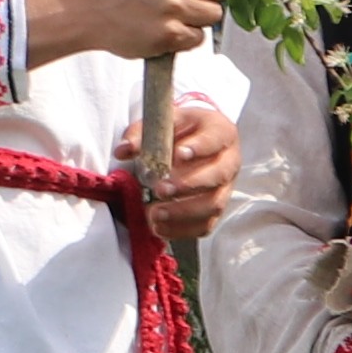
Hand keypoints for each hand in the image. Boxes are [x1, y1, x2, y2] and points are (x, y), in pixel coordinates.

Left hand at [121, 99, 238, 246]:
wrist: (197, 141)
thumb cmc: (181, 131)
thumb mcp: (165, 122)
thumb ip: (142, 134)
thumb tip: (122, 151)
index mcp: (220, 132)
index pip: (215, 139)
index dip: (199, 148)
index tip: (178, 154)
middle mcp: (229, 161)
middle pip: (218, 175)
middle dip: (188, 185)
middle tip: (160, 189)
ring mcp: (225, 188)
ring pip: (213, 205)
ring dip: (183, 212)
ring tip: (155, 213)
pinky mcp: (215, 210)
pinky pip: (205, 225)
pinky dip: (182, 230)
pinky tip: (159, 227)